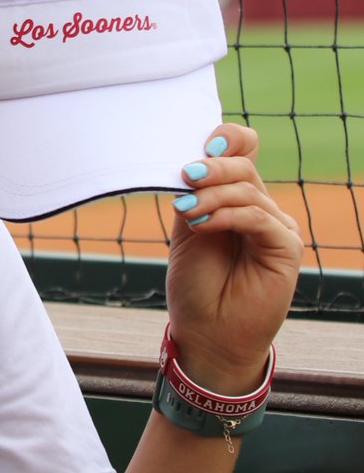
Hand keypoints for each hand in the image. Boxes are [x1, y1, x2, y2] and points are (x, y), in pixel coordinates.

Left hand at [165, 124, 302, 393]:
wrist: (207, 333)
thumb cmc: (195, 286)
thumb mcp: (186, 231)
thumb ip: (193, 196)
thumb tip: (191, 161)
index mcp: (235, 198)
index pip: (245, 150)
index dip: (228, 139)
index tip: (201, 145)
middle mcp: (260, 208)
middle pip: (245, 167)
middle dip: (212, 167)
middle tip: (186, 176)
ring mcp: (276, 227)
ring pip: (249, 191)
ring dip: (211, 195)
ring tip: (186, 211)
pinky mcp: (286, 248)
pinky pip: (259, 218)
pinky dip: (227, 215)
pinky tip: (203, 223)